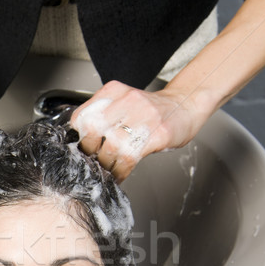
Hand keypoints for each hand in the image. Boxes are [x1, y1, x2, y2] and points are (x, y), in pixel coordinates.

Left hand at [70, 80, 203, 181]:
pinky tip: (120, 174)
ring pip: (111, 146)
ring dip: (106, 165)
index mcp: (115, 91)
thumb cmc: (153, 109)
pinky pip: (130, 156)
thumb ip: (105, 115)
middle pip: (94, 130)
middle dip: (90, 151)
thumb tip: (83, 142)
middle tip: (93, 162)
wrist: (186, 104)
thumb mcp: (125, 102)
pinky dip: (120, 170)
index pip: (83, 114)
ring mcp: (144, 116)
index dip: (79, 136)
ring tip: (107, 171)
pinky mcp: (157, 133)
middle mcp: (127, 100)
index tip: (82, 149)